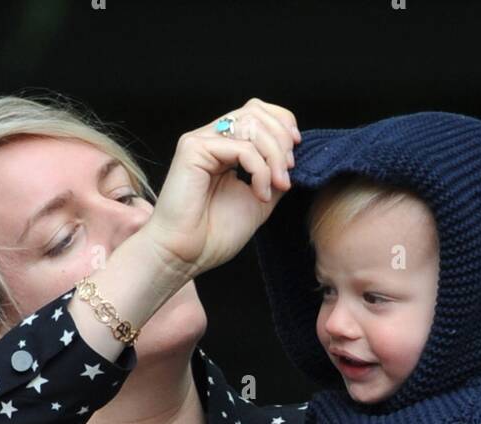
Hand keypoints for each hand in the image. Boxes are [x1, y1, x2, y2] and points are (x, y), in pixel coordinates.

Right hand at [143, 98, 300, 275]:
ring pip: (251, 124)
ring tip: (278, 185)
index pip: (257, 113)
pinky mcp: (194, 149)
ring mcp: (201, 141)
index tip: (295, 153)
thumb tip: (293, 159)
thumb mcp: (259, 201)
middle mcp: (212, 138)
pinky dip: (259, 170)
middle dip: (282, 139)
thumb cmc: (213, 235)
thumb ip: (274, 176)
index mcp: (225, 147)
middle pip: (256, 111)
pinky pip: (241, 147)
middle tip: (287, 173)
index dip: (282, 124)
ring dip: (274, 154)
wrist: (185, 256)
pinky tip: (260, 195)